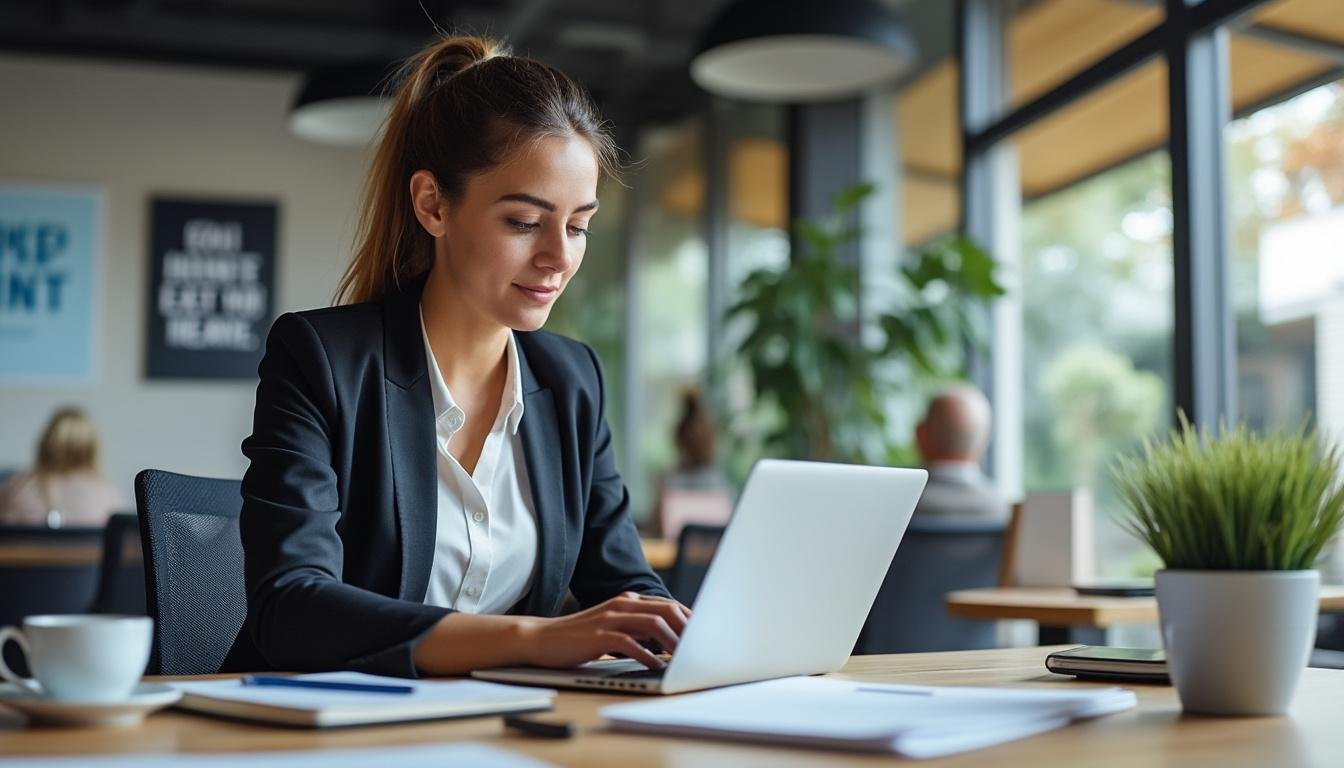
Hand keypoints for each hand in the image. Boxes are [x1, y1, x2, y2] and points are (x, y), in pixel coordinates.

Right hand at [518, 592, 690, 669]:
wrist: (542, 638)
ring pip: (652, 624)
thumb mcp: (613, 627)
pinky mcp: (598, 635)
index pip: (668, 605)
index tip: (704, 636)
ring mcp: (610, 618)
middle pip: (666, 610)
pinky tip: (655, 666)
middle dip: (687, 628)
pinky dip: (646, 655)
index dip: (689, 620)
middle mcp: (622, 605)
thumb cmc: (580, 637)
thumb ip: (637, 628)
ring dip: (672, 642)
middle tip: (701, 647)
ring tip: (684, 658)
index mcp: (628, 601)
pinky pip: (630, 643)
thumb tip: (668, 641)